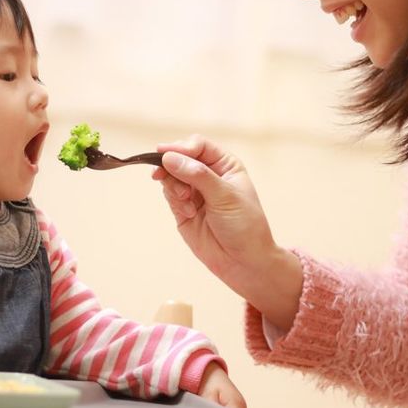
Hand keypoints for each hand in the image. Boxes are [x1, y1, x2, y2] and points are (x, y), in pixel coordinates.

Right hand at [152, 136, 301, 329]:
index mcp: (225, 165)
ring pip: (170, 175)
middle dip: (172, 166)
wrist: (242, 262)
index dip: (181, 147)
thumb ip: (197, 175)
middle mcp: (208, 174)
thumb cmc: (244, 226)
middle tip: (163, 175)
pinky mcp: (183, 208)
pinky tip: (188, 212)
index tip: (166, 153)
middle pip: (180, 157)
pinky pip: (169, 193)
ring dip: (173, 186)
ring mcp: (194, 191)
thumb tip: (169, 157)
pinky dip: (174, 200)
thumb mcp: (225, 196)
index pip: (198, 146)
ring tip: (186, 201)